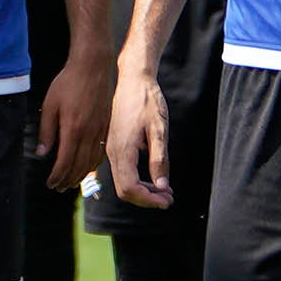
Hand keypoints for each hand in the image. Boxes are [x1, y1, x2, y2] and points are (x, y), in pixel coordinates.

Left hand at [34, 49, 112, 190]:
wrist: (92, 67)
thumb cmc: (68, 83)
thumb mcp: (50, 105)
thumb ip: (47, 131)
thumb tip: (43, 154)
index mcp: (73, 129)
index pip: (65, 161)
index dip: (57, 176)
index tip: (50, 184)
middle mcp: (89, 133)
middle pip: (79, 165)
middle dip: (68, 179)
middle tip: (59, 188)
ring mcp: (101, 130)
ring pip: (92, 160)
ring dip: (81, 175)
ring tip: (71, 182)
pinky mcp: (107, 125)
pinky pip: (101, 151)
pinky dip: (94, 163)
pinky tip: (88, 167)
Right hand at [103, 59, 171, 207]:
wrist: (132, 79)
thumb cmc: (147, 101)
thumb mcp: (159, 130)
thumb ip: (159, 159)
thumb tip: (162, 187)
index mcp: (122, 150)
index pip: (130, 188)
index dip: (149, 200)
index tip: (168, 200)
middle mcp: (113, 153)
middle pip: (124, 190)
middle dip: (146, 199)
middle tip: (169, 199)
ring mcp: (111, 149)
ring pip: (123, 182)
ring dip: (143, 191)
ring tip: (165, 190)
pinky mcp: (114, 145)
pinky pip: (123, 172)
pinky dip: (138, 181)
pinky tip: (154, 177)